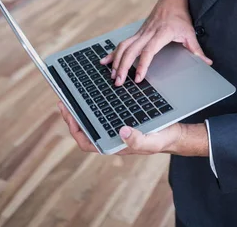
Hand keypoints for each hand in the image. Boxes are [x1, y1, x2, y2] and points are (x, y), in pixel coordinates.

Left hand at [58, 102, 182, 154]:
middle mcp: (110, 136)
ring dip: (81, 109)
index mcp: (113, 144)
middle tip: (63, 101)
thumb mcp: (151, 140)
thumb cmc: (162, 139)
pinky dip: (95, 104)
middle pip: (86, 129)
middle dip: (72, 116)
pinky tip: (94, 92)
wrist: (173, 133)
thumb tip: (122, 131)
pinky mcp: (120, 117)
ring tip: (73, 96)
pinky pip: (102, 112)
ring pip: (92, 120)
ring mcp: (114, 127)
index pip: (87, 142)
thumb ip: (138, 140)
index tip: (68, 115)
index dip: (75, 129)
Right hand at [101, 0, 212, 86]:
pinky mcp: (137, 33)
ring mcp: (141, 32)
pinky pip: (122, 43)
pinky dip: (113, 53)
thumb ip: (197, 50)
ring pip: (124, 46)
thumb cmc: (181, 18)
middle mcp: (148, 32)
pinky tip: (105, 61)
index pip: (149, 51)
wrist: (172, 1)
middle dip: (123, 66)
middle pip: (132, 50)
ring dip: (116, 61)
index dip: (142, 64)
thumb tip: (207, 63)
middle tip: (118, 82)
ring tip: (112, 76)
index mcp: (161, 33)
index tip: (138, 78)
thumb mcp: (191, 33)